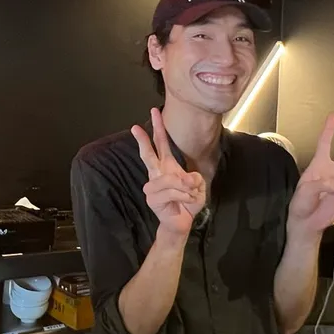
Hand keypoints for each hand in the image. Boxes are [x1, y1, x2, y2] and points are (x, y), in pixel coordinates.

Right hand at [130, 107, 206, 239]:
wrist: (182, 222)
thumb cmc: (188, 202)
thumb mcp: (198, 186)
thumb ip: (194, 178)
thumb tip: (186, 178)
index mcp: (168, 166)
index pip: (161, 144)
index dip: (158, 128)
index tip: (154, 111)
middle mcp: (157, 174)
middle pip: (148, 154)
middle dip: (143, 140)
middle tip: (135, 127)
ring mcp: (152, 186)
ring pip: (170, 178)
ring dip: (186, 187)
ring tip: (190, 195)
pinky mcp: (152, 198)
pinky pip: (172, 191)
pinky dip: (184, 196)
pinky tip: (184, 202)